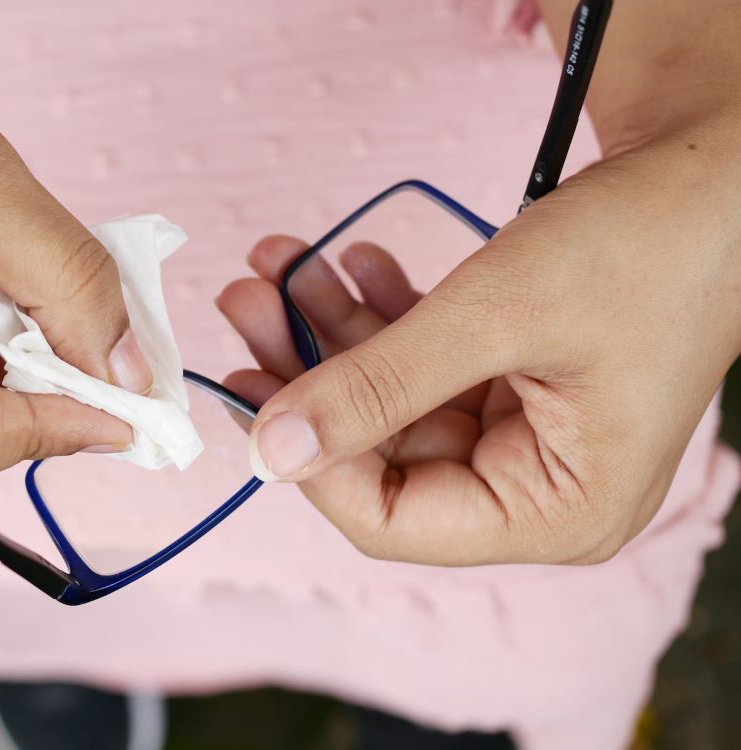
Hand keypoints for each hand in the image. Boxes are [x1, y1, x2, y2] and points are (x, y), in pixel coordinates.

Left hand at [219, 129, 740, 565]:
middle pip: (382, 454)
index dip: (314, 463)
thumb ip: (376, 386)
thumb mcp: (494, 317)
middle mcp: (537, 489)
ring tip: (276, 266)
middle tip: (244, 301)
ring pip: (392, 400)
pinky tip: (347, 261)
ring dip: (332, 330)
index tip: (249, 391)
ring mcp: (523, 435)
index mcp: (555, 511)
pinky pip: (425, 362)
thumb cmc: (641, 248)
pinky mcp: (511, 384)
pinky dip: (382, 313)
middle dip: (307, 371)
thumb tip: (269, 451)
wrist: (716, 175)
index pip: (394, 521)